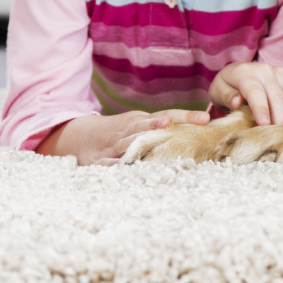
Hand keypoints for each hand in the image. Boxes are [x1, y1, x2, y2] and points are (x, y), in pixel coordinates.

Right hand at [37, 109, 211, 165]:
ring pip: (126, 142)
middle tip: (170, 123)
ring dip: (137, 142)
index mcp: (142, 121)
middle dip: (159, 125)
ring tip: (150, 140)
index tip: (205, 118)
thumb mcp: (141, 125)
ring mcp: (111, 145)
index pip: (167, 116)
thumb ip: (167, 128)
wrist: (77, 135)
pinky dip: (113, 165)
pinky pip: (105, 163)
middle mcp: (128, 130)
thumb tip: (204, 129)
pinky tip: (121, 166)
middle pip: (146, 126)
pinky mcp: (96, 160)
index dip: (185, 116)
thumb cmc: (120, 131)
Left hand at [210, 62, 282, 125]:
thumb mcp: (218, 91)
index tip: (264, 125)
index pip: (255, 91)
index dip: (260, 108)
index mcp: (246, 73)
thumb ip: (227, 96)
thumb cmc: (227, 87)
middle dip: (279, 118)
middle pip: (279, 96)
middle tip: (276, 136)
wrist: (237, 74)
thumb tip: (237, 102)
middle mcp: (267, 70)